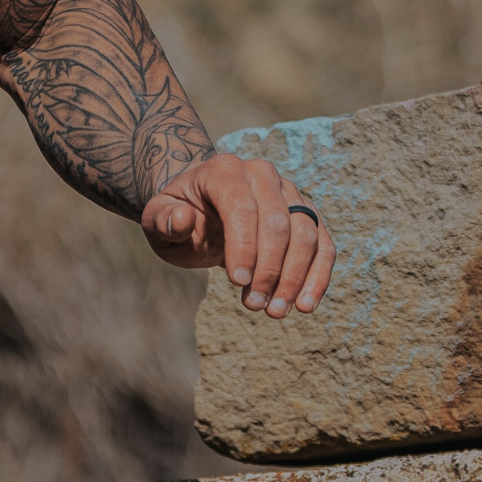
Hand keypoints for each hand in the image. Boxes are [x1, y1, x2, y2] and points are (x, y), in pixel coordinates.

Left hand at [143, 152, 334, 316]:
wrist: (200, 205)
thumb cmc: (177, 214)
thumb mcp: (158, 218)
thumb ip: (164, 220)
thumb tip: (183, 220)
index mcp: (224, 170)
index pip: (243, 207)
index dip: (244, 246)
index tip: (238, 283)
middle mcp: (263, 174)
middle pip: (278, 222)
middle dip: (269, 269)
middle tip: (254, 305)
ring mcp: (289, 193)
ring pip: (306, 234)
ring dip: (294, 277)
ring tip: (275, 312)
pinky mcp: (305, 215)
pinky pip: (323, 244)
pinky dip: (318, 275)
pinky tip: (305, 304)